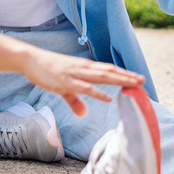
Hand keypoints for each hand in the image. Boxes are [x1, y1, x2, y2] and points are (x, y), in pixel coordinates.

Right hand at [22, 50, 146, 116]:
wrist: (31, 60)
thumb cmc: (48, 70)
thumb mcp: (63, 88)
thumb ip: (75, 101)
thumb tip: (84, 113)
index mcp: (85, 68)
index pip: (108, 70)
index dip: (123, 74)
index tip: (138, 79)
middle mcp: (83, 68)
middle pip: (109, 72)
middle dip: (127, 76)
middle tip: (143, 80)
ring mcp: (75, 74)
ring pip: (101, 77)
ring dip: (119, 80)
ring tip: (133, 84)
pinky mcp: (66, 81)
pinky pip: (84, 87)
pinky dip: (97, 93)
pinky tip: (108, 97)